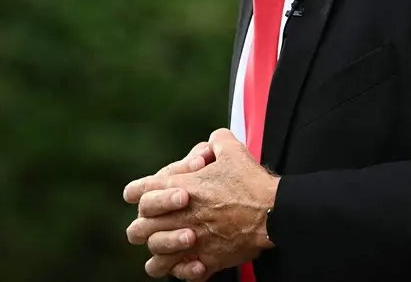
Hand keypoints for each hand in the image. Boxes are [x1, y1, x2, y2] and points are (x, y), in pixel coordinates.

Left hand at [126, 128, 278, 279]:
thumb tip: (213, 141)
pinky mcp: (208, 261)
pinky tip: (191, 261)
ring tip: (170, 244)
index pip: (137, 192)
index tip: (140, 195)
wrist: (273, 213)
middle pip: (139, 229)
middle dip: (145, 224)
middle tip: (157, 221)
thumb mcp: (232, 151)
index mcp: (179, 188)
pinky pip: (183, 274)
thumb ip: (216, 142)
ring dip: (160, 250)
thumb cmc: (251, 182)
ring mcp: (192, 243)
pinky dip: (183, 270)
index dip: (137, 192)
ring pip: (155, 257)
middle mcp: (179, 217)